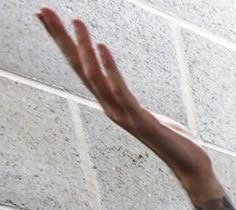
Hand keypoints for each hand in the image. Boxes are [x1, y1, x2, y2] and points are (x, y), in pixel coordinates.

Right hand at [39, 9, 214, 192]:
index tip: (47, 17)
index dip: (64, 43)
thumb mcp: (147, 114)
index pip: (81, 68)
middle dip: (61, 39)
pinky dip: (110, 68)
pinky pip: (120, 90)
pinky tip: (102, 47)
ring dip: (83, 48)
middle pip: (78, 68)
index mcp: (111, 103)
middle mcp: (110, 107)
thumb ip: (132, 102)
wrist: (191, 167)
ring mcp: (122, 114)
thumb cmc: (173, 139)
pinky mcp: (140, 120)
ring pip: (95, 77)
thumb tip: (124, 91)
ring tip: (77, 21)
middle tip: (44, 10)